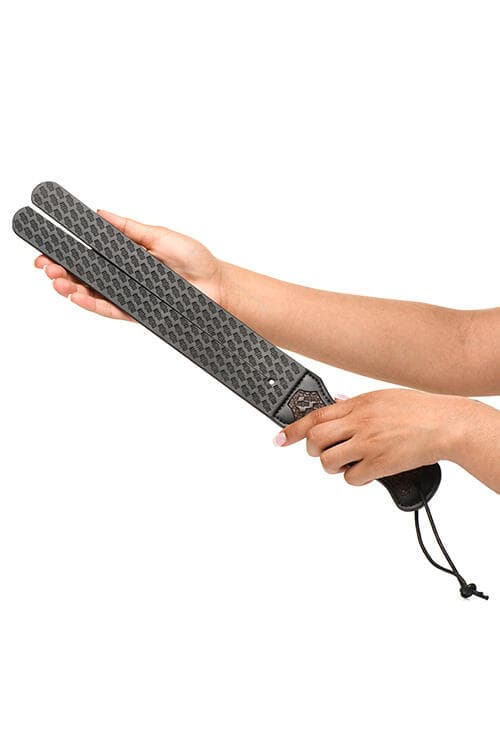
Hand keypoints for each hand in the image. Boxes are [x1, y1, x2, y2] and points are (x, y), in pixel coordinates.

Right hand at [34, 210, 223, 319]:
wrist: (216, 285)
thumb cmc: (194, 259)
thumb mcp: (159, 235)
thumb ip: (128, 229)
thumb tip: (100, 213)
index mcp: (123, 257)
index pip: (87, 255)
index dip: (64, 254)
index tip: (45, 249)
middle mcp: (122, 277)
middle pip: (83, 276)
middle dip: (61, 272)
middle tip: (46, 268)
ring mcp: (128, 295)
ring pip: (92, 294)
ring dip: (72, 289)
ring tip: (58, 283)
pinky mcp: (137, 312)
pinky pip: (111, 310)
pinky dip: (93, 305)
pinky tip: (78, 298)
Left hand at [273, 389, 470, 484]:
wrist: (447, 424)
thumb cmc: (420, 410)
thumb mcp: (382, 397)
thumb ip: (356, 404)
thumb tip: (335, 403)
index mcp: (358, 404)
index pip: (314, 416)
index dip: (292, 429)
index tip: (279, 439)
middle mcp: (359, 423)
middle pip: (315, 440)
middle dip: (314, 451)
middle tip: (326, 453)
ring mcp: (368, 444)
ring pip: (328, 461)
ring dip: (334, 466)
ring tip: (351, 462)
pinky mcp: (379, 464)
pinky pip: (351, 478)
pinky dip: (355, 478)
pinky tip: (369, 471)